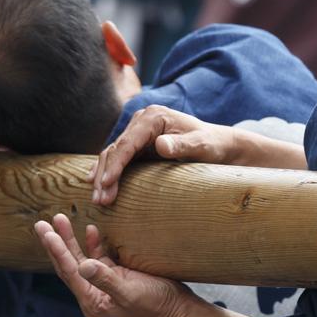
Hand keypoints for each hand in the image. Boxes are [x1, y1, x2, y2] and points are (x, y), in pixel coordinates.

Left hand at [35, 214, 194, 316]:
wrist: (177, 309)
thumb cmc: (155, 305)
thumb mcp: (130, 293)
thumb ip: (106, 279)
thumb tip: (83, 265)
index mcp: (93, 303)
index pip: (69, 273)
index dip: (57, 251)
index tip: (47, 232)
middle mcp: (94, 293)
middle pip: (69, 265)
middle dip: (56, 243)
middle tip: (41, 223)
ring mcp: (104, 284)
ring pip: (81, 259)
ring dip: (71, 240)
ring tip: (60, 219)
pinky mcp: (116, 275)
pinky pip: (98, 257)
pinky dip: (93, 244)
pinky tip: (89, 229)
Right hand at [91, 105, 242, 204]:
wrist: (219, 144)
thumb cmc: (212, 144)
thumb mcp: (202, 146)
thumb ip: (182, 145)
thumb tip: (161, 144)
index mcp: (154, 117)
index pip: (128, 142)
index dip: (116, 164)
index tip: (106, 183)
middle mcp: (142, 120)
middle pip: (117, 148)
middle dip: (106, 174)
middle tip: (100, 200)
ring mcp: (139, 131)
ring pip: (114, 153)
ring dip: (104, 176)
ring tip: (98, 199)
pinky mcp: (139, 142)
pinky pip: (119, 157)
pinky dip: (109, 171)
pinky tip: (97, 184)